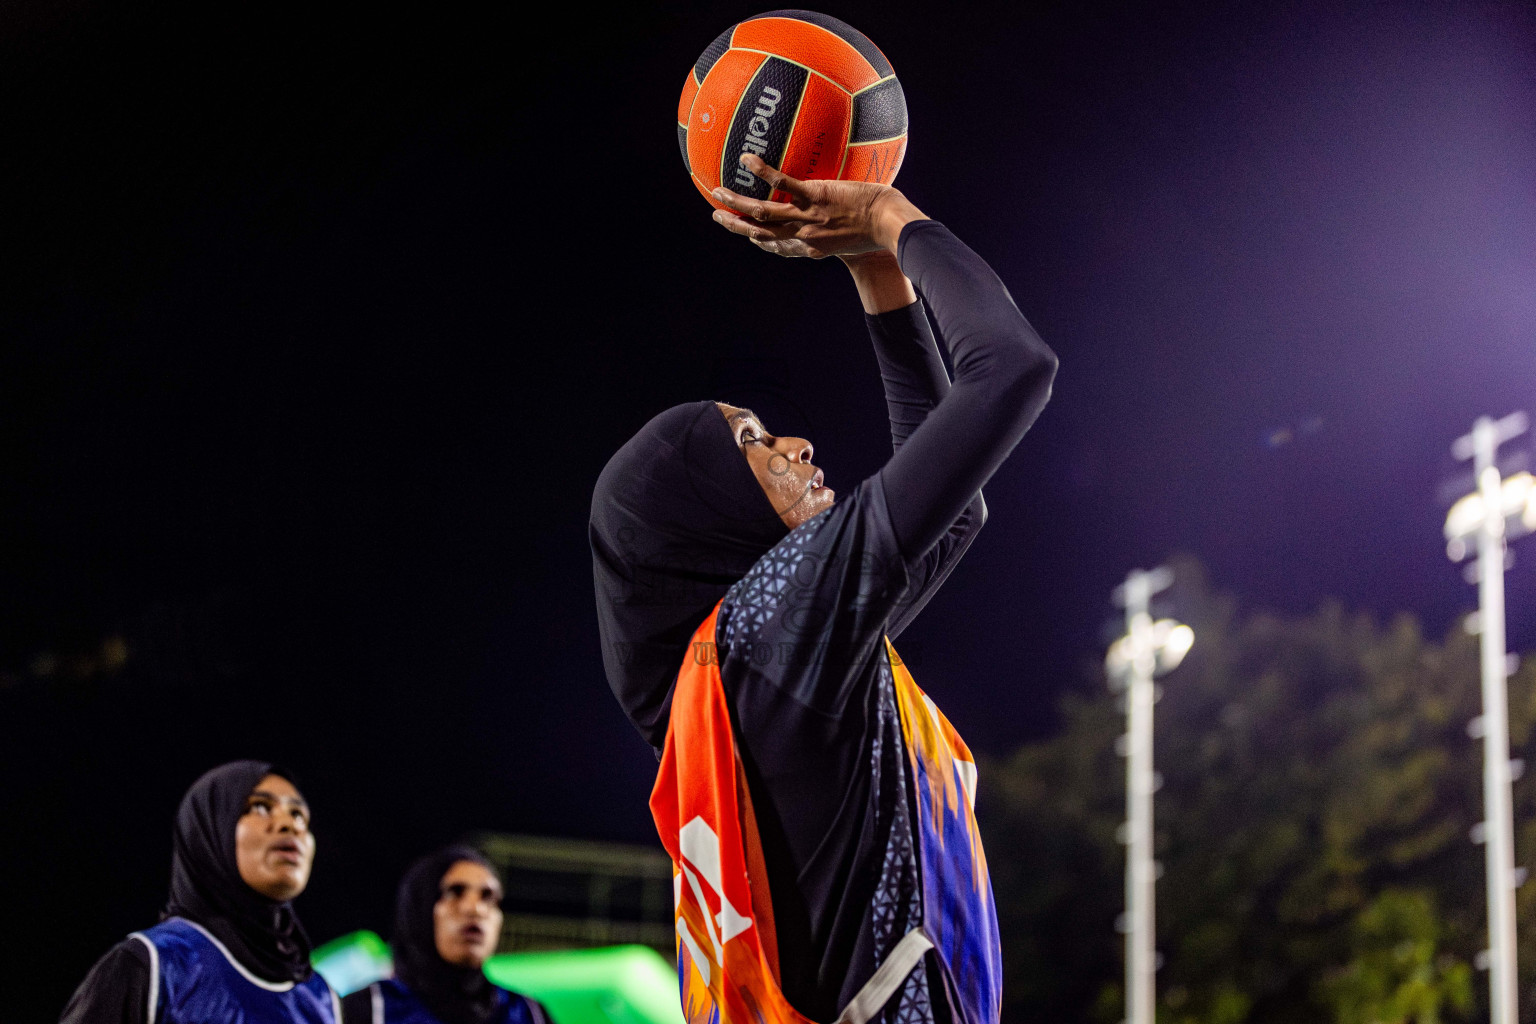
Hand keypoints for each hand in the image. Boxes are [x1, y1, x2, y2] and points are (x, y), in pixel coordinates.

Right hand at [710, 154, 924, 258]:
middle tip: (718, 216)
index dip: (761, 243)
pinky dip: (761, 172)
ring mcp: (807, 216)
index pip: (780, 247)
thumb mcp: (858, 240)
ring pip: (762, 212)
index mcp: (813, 248)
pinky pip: (782, 183)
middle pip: (760, 234)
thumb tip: (850, 220)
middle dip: (736, 227)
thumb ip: (845, 232)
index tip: (749, 236)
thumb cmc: (882, 232)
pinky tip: (746, 158)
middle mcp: (804, 235)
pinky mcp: (815, 196)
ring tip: (716, 191)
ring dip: (736, 202)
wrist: (890, 226)